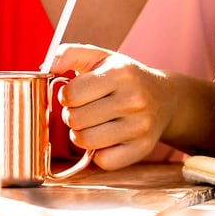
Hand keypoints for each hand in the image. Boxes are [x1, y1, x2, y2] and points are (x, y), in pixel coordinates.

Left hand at [47, 45, 183, 170]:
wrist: (165, 98)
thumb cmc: (126, 78)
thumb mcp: (101, 57)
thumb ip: (70, 54)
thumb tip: (48, 65)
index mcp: (120, 73)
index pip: (70, 94)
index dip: (66, 96)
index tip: (76, 95)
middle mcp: (133, 99)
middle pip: (75, 119)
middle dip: (72, 116)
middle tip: (84, 111)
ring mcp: (140, 126)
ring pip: (86, 141)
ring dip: (81, 135)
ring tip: (92, 125)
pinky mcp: (142, 148)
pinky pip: (104, 161)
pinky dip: (98, 154)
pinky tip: (105, 140)